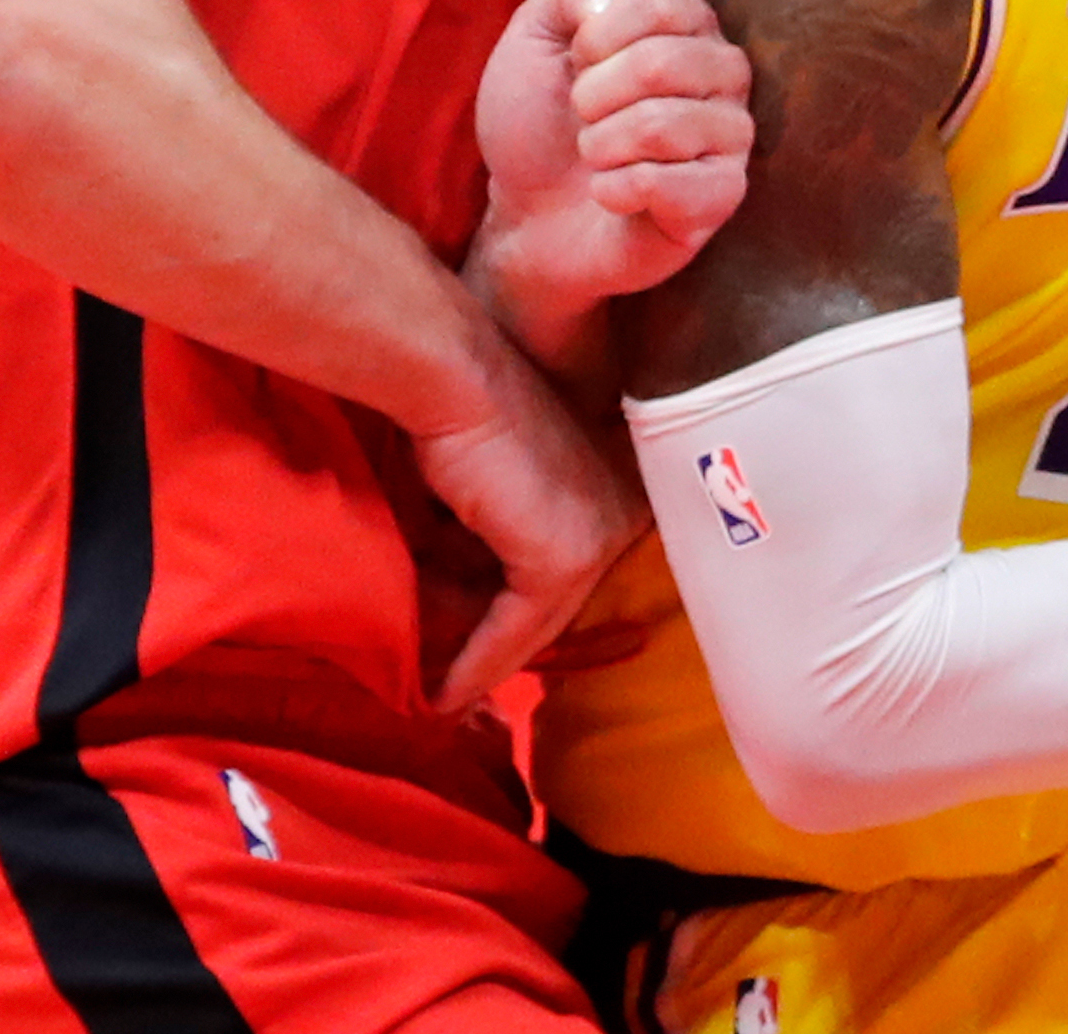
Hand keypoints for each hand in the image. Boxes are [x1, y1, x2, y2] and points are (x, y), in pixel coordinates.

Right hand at [409, 334, 649, 711]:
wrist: (448, 373)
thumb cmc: (455, 412)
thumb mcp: (485, 490)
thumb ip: (490, 539)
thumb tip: (459, 602)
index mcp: (621, 482)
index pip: (569, 570)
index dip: (518, 614)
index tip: (474, 647)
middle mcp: (625, 508)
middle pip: (557, 600)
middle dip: (502, 643)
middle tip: (453, 686)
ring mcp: (602, 533)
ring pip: (537, 619)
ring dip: (485, 659)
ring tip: (442, 694)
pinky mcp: (567, 558)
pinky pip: (517, 629)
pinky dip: (478, 662)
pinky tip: (443, 695)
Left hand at [470, 0, 752, 354]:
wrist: (528, 213)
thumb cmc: (539, 120)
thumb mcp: (534, 35)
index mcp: (687, 23)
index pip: (657, 2)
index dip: (595, 38)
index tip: (574, 63)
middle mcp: (722, 72)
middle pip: (662, 62)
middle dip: (592, 96)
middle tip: (581, 118)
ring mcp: (730, 136)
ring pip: (664, 125)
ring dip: (600, 145)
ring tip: (594, 156)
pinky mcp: (721, 197)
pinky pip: (668, 185)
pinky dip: (614, 190)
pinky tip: (609, 194)